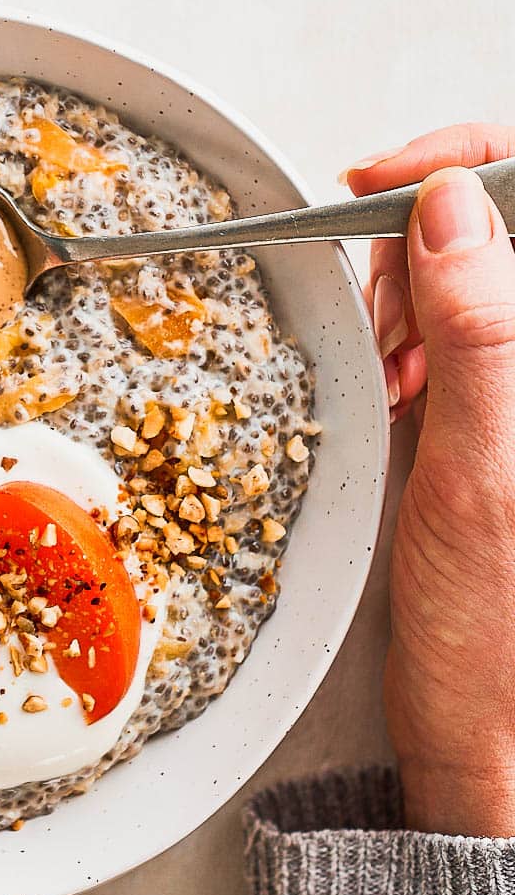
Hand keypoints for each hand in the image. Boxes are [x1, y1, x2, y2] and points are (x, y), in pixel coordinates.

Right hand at [344, 126, 514, 835]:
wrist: (492, 725)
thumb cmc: (500, 632)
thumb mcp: (483, 474)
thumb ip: (484, 332)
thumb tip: (456, 210)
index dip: (471, 169)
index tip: (390, 186)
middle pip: (504, 227)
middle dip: (428, 247)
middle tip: (390, 327)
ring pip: (471, 269)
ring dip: (411, 297)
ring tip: (393, 373)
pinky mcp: (503, 405)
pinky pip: (453, 323)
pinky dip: (408, 336)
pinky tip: (398, 387)